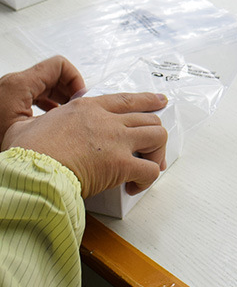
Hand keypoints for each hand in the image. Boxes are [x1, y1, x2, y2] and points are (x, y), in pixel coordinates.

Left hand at [0, 56, 83, 143]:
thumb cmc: (4, 152)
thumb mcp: (34, 131)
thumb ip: (61, 115)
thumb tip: (84, 110)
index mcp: (18, 85)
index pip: (59, 66)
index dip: (75, 80)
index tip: (81, 99)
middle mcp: (12, 83)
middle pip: (53, 74)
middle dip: (69, 90)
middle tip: (78, 109)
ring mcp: (8, 92)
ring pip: (44, 84)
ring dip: (59, 97)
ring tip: (68, 116)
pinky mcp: (6, 101)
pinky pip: (33, 94)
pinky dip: (47, 102)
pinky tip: (52, 120)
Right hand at [2, 92, 168, 198]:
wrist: (30, 172)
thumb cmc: (26, 154)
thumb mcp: (28, 125)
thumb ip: (42, 123)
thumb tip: (35, 131)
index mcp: (87, 109)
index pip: (127, 100)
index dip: (148, 101)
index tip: (160, 102)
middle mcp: (107, 120)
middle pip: (149, 119)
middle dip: (155, 136)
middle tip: (153, 152)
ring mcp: (117, 140)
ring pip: (157, 136)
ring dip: (156, 154)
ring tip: (146, 168)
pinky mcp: (120, 164)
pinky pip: (150, 170)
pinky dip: (147, 179)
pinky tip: (133, 186)